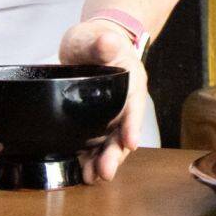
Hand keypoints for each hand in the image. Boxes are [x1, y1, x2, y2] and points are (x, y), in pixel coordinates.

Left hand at [59, 19, 148, 182]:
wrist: (91, 43)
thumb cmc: (96, 39)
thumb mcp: (98, 37)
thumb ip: (103, 41)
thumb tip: (108, 41)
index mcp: (131, 81)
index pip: (134, 105)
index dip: (133, 124)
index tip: (130, 142)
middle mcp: (124, 103)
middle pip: (124, 132)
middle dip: (116, 154)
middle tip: (105, 172)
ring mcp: (110, 115)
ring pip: (111, 143)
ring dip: (103, 161)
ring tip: (91, 177)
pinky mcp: (95, 122)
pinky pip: (96, 144)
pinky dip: (90, 159)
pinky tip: (81, 171)